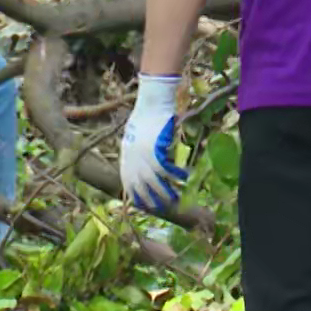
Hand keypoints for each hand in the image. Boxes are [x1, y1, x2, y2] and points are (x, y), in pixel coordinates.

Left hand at [120, 74, 189, 210]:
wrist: (151, 104)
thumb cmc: (143, 118)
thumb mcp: (133, 138)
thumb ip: (135, 154)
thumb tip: (141, 166)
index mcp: (126, 158)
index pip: (128, 184)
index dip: (136, 197)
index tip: (144, 206)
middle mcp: (133, 160)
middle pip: (142, 187)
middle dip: (152, 199)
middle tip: (163, 207)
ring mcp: (143, 157)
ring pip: (155, 182)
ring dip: (166, 191)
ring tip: (176, 198)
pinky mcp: (155, 151)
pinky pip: (167, 169)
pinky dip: (176, 175)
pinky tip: (184, 178)